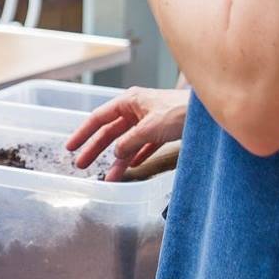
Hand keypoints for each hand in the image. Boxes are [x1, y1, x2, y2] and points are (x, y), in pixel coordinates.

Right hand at [65, 86, 189, 181]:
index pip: (99, 118)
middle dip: (96, 149)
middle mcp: (136, 109)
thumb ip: (128, 142)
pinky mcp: (162, 130)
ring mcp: (149, 120)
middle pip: (110, 132)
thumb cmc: (180, 112)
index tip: (70, 147)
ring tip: (108, 178)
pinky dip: (136, 156)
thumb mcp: (148, 128)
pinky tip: (131, 167)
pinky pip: (143, 146)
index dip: (83, 133)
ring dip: (118, 160)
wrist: (208, 116)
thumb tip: (116, 154)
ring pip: (126, 142)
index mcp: (129, 101)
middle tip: (82, 164)